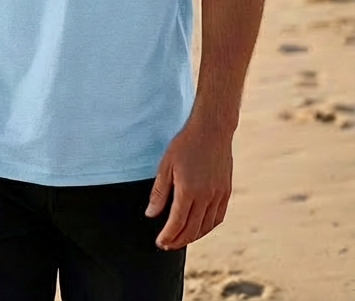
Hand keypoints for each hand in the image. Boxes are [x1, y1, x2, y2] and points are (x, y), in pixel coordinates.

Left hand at [146, 117, 233, 249]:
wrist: (212, 130)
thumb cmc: (184, 144)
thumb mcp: (165, 165)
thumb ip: (159, 192)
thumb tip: (151, 214)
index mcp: (188, 190)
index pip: (177, 223)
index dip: (168, 236)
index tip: (160, 242)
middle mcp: (206, 197)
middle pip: (192, 229)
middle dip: (178, 240)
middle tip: (167, 245)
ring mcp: (218, 196)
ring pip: (206, 226)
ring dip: (193, 237)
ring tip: (180, 239)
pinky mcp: (226, 192)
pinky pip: (218, 218)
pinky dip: (208, 227)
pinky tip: (199, 228)